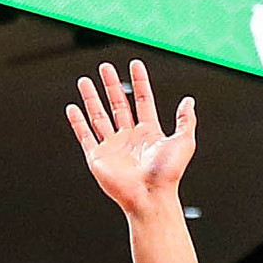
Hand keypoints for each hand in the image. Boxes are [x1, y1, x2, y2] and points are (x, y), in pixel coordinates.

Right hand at [67, 59, 197, 216]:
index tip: (135, 64)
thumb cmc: (168, 174)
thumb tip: (189, 100)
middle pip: (119, 104)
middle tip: (105, 66)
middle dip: (111, 85)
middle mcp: (130, 138)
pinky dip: (78, 122)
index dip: (140, 82)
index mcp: (150, 133)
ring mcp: (113, 146)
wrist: (150, 197)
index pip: (143, 101)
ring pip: (100, 116)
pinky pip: (85, 135)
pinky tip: (73, 108)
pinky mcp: (98, 157)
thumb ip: (185, 120)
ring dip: (92, 98)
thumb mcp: (183, 142)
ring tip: (85, 80)